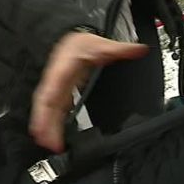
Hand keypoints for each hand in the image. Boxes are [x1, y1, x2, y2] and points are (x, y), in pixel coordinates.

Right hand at [30, 32, 148, 152]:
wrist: (72, 38)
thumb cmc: (81, 43)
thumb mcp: (101, 44)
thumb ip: (120, 49)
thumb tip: (139, 49)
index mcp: (62, 70)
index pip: (51, 90)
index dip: (46, 108)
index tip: (45, 121)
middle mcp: (55, 81)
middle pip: (46, 105)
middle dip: (45, 124)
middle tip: (48, 143)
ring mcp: (56, 89)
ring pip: (48, 110)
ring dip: (47, 127)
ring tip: (50, 145)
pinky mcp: (60, 94)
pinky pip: (53, 111)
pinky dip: (52, 124)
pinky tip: (54, 137)